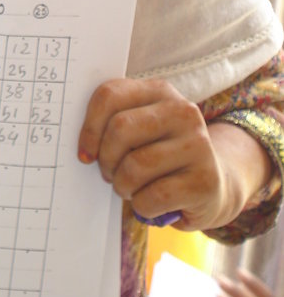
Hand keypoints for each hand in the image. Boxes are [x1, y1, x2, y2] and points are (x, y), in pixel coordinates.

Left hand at [77, 78, 258, 230]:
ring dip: (123, 186)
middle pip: (120, 129)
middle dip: (106, 159)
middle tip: (109, 173)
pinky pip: (153, 197)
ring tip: (129, 188)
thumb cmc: (162, 155)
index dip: (89, 127)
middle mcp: (182, 111)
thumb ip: (114, 121)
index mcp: (160, 90)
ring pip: (135, 166)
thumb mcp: (142, 128)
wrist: (215, 184)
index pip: (110, 95)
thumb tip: (82, 145)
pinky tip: (150, 203)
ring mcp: (198, 145)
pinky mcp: (205, 180)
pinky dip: (141, 206)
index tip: (86, 152)